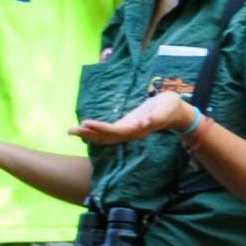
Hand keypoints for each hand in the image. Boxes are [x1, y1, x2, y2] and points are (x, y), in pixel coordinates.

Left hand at [73, 90, 195, 144]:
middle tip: (70, 130)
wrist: (176, 112)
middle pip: (105, 136)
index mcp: (136, 129)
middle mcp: (129, 133)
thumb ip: (156, 118)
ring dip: (88, 134)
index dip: (100, 129)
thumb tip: (145, 122)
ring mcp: (127, 131)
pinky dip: (95, 130)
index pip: (114, 131)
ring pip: (105, 136)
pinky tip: (85, 129)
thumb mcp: (165, 111)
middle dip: (88, 133)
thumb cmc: (170, 109)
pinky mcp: (126, 126)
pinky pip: (108, 131)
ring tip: (72, 131)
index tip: (86, 124)